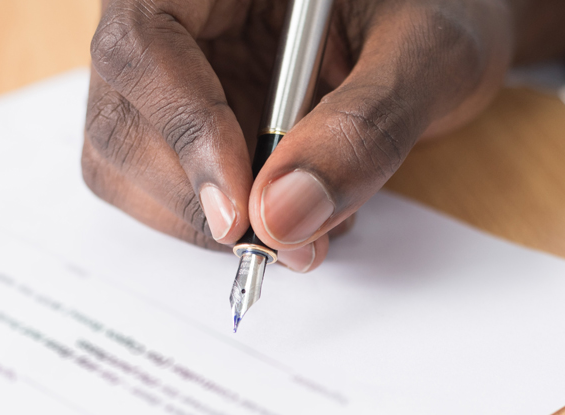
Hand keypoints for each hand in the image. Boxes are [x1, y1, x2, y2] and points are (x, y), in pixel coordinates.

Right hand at [83, 0, 564, 271]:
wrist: (446, 25)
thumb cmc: (443, 9)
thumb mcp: (430, 53)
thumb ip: (365, 127)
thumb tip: (284, 218)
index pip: (144, 43)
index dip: (184, 133)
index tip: (240, 215)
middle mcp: (174, 13)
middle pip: (119, 116)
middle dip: (197, 198)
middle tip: (286, 242)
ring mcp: (170, 72)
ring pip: (125, 163)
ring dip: (204, 221)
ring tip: (306, 223)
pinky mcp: (181, 121)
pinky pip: (163, 187)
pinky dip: (219, 223)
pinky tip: (288, 208)